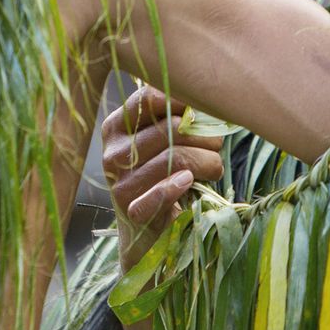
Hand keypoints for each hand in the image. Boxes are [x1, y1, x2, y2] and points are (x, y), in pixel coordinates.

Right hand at [101, 84, 224, 266]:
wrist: (145, 231)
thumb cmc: (161, 176)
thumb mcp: (161, 142)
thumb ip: (175, 118)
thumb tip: (207, 104)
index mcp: (117, 126)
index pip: (151, 98)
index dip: (186, 102)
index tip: (204, 115)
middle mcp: (113, 152)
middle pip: (171, 128)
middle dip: (204, 137)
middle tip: (216, 147)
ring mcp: (119, 182)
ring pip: (175, 158)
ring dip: (206, 162)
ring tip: (213, 168)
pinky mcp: (131, 211)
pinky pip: (161, 192)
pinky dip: (179, 186)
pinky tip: (188, 182)